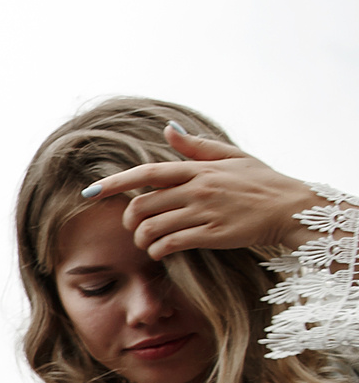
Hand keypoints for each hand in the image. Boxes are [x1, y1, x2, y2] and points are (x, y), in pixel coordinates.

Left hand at [86, 125, 318, 259]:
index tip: (90, 191)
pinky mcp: (213, 235)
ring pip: (151, 228)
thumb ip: (197, 148)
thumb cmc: (262, 182)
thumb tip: (168, 130)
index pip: (147, 173)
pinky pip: (170, 244)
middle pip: (141, 205)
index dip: (115, 183)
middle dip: (129, 220)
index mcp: (199, 169)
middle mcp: (198, 189)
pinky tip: (161, 251)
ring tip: (148, 242)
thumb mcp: (233, 156)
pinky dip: (158, 251)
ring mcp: (205, 212)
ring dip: (141, 239)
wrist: (292, 207)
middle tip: (133, 227)